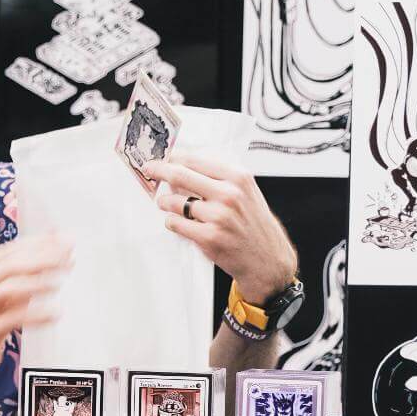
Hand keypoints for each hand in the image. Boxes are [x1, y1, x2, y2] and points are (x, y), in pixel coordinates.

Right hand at [0, 234, 73, 371]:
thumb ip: (29, 268)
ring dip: (37, 284)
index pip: (12, 249)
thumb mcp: (8, 288)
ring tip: (59, 283)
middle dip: (42, 259)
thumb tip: (59, 242)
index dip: (40, 244)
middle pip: (10, 265)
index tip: (65, 241)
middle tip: (67, 258)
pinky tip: (54, 313)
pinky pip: (12, 319)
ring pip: (8, 289)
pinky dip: (36, 315)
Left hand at [142, 152, 297, 303]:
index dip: (173, 157)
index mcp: (238, 178)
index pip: (195, 160)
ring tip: (164, 203)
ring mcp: (218, 216)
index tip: (162, 156)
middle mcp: (229, 194)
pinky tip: (175, 221)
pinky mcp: (209, 237)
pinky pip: (175, 223)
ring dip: (164, 201)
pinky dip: (170, 221)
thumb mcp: (245, 192)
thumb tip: (184, 166)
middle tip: (149, 169)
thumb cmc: (253, 224)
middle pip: (180, 175)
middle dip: (159, 171)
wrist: (267, 259)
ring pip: (175, 202)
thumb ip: (218, 178)